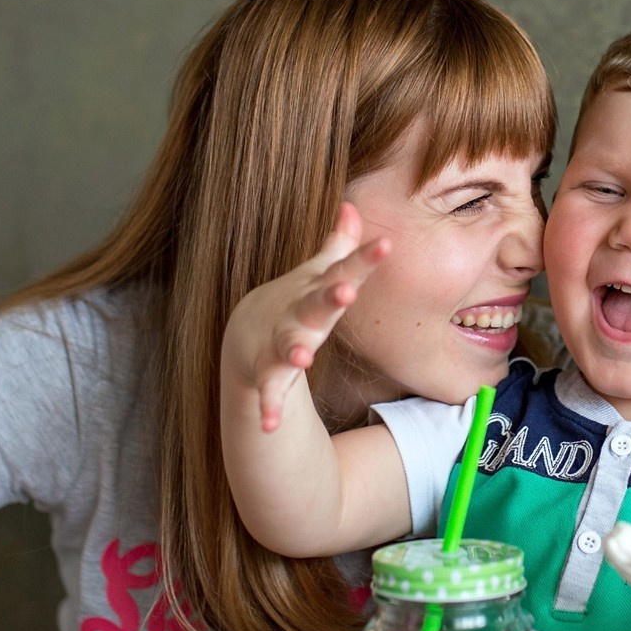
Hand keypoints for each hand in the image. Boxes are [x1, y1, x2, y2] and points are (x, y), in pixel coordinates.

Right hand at [222, 202, 389, 429]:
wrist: (244, 333)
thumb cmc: (294, 302)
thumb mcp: (317, 275)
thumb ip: (340, 246)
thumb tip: (351, 205)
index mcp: (317, 291)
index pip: (344, 271)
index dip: (364, 259)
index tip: (386, 245)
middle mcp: (298, 313)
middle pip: (316, 303)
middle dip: (330, 297)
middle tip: (346, 290)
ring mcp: (279, 341)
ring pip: (287, 346)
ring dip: (293, 352)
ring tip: (301, 359)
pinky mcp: (266, 371)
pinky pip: (269, 390)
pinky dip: (269, 406)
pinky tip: (270, 425)